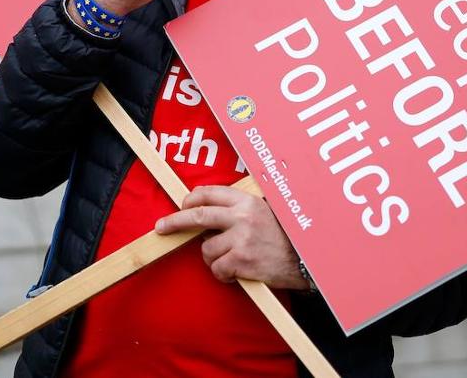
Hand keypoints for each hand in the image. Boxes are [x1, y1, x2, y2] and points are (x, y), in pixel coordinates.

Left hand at [154, 185, 307, 289]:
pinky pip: (218, 269)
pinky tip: (236, 273)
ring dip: (213, 258)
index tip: (183, 204)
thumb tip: (211, 212)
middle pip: (198, 215)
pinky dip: (223, 274)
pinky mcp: (242, 261)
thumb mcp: (266, 211)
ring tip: (230, 260)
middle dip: (175, 221)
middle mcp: (242, 217)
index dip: (193, 198)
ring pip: (207, 249)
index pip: (211, 193)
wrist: (305, 259)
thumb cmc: (285, 236)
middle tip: (161, 227)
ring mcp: (241, 240)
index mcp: (247, 202)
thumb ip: (241, 209)